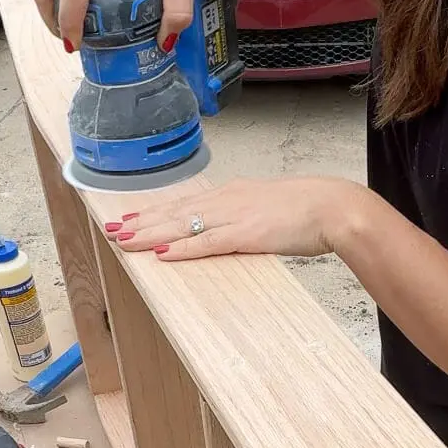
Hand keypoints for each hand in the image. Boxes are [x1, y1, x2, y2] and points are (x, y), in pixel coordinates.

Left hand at [103, 178, 367, 261]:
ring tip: (124, 240)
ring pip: (183, 225)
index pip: (186, 203)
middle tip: (113, 229)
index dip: (156, 212)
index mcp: (234, 193)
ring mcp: (235, 217)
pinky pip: (207, 243)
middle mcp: (228, 201)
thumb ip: (249, 216)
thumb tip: (238, 228)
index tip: (131, 217)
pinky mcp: (246, 235)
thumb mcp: (273, 208)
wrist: (335, 207)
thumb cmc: (311, 209)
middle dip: (142, 221)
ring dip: (151, 234)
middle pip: (176, 212)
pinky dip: (182, 249)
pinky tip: (161, 253)